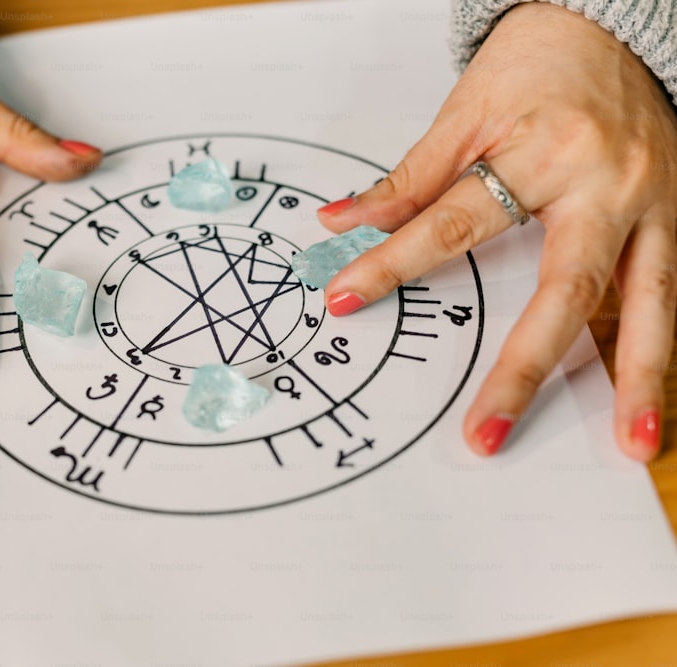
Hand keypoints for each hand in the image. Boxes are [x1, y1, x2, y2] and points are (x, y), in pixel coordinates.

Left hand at [316, 3, 676, 460]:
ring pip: (650, 302)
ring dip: (640, 378)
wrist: (616, 26)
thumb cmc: (539, 65)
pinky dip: (654, 346)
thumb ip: (410, 177)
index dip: (393, 264)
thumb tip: (341, 224)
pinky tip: (648, 398)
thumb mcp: (467, 109)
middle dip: (525, 367)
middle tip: (488, 432)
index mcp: (543, 150)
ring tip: (635, 442)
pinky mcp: (675, 218)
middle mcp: (606, 184)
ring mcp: (653, 205)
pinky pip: (666, 292)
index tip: (345, 298)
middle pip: (566, 287)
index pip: (454, 222)